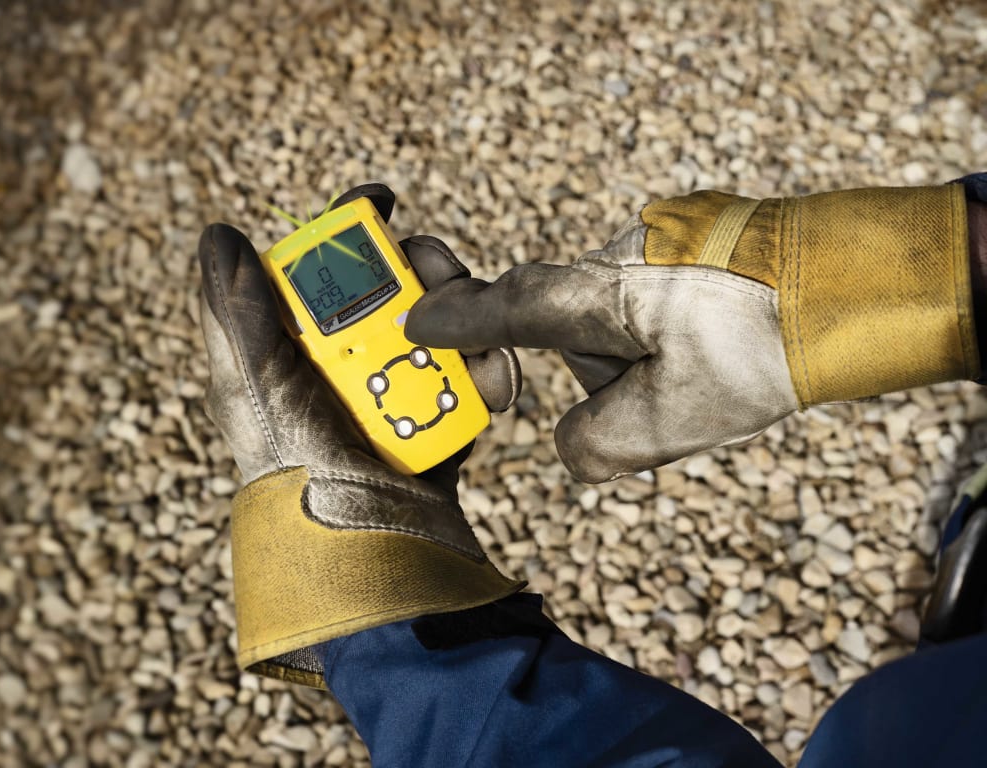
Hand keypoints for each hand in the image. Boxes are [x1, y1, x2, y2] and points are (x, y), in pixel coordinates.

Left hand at [198, 185, 521, 687]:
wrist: (370, 567)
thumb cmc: (298, 482)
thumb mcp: (256, 394)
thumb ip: (237, 315)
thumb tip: (218, 234)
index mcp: (292, 354)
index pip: (319, 268)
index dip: (348, 226)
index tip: (383, 201)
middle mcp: (343, 369)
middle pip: (393, 285)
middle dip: (424, 271)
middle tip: (443, 275)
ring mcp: (394, 397)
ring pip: (443, 325)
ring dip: (468, 323)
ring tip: (479, 345)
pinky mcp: (437, 426)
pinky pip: (471, 382)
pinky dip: (488, 378)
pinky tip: (496, 386)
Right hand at [406, 185, 978, 481]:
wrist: (849, 289)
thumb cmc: (764, 352)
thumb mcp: (672, 421)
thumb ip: (596, 444)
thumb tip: (573, 447)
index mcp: (601, 294)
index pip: (509, 307)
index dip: (456, 320)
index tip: (413, 323)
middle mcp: (617, 257)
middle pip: (566, 326)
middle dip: (599, 373)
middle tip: (658, 402)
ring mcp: (654, 242)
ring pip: (611, 317)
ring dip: (638, 360)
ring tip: (708, 380)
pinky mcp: (687, 243)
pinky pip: (647, 299)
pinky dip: (663, 336)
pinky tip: (714, 355)